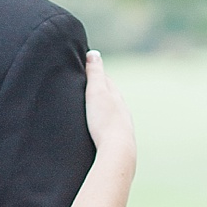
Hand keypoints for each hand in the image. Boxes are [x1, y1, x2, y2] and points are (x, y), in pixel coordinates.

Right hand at [83, 50, 135, 166]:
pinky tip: (97, 133)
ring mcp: (122, 128)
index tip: (84, 71)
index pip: (106, 81)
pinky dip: (103, 127)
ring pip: (111, 115)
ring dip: (101, 112)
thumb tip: (93, 53)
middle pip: (109, 98)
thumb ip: (95, 74)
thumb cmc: (105, 121)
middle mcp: (123, 111)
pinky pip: (109, 131)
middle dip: (99, 94)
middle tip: (83, 90)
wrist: (117, 152)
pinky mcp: (118, 143)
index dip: (95, 76)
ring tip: (89, 113)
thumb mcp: (97, 92)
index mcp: (117, 97)